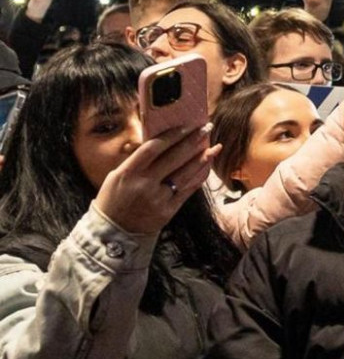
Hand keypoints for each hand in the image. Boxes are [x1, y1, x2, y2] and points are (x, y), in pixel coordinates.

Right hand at [94, 124, 221, 235]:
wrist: (113, 232)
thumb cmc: (114, 199)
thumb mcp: (116, 177)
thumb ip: (137, 161)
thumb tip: (162, 142)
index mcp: (128, 173)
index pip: (153, 148)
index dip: (172, 135)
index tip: (187, 125)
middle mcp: (144, 184)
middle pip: (174, 158)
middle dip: (193, 141)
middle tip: (206, 128)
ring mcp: (157, 199)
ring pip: (185, 174)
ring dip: (202, 159)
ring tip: (214, 147)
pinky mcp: (168, 211)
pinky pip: (188, 190)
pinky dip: (199, 177)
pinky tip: (207, 167)